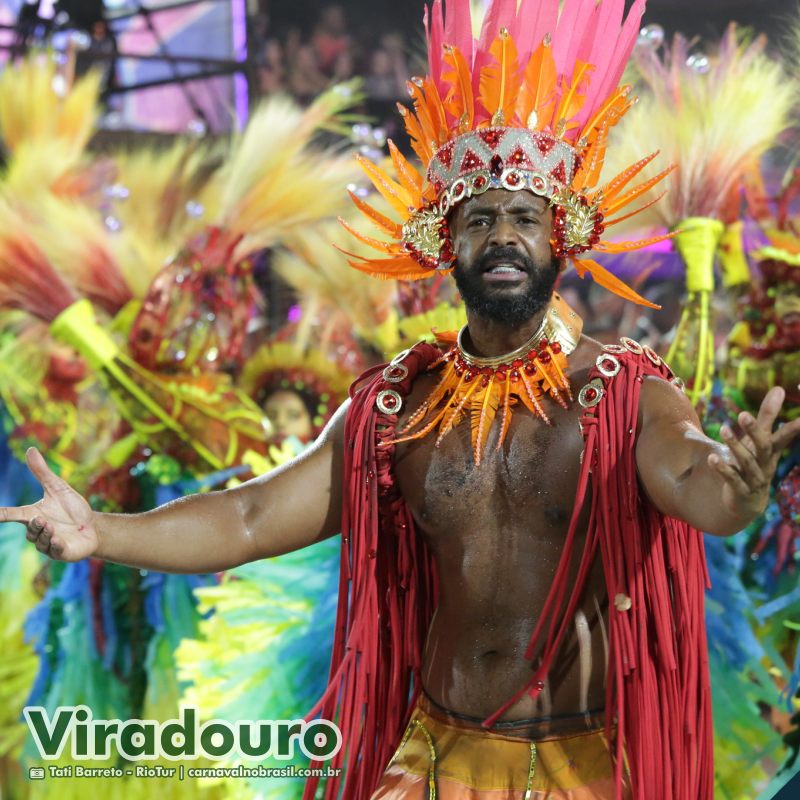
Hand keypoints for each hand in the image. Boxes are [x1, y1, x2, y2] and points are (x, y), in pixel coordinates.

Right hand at [0, 447, 97, 561]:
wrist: (93, 526)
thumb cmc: (72, 508)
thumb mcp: (58, 487)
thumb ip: (42, 472)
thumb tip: (30, 449)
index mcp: (34, 515)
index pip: (12, 514)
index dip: (1, 514)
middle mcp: (38, 531)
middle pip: (30, 530)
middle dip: (35, 526)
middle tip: (40, 519)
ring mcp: (49, 543)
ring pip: (41, 541)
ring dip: (45, 534)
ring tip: (51, 527)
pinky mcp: (62, 551)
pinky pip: (55, 551)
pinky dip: (55, 546)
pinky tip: (58, 540)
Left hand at [708, 386, 799, 520]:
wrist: (747, 502)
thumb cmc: (754, 463)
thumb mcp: (759, 440)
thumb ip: (767, 416)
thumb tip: (779, 389)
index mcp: (771, 451)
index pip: (784, 437)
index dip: (793, 428)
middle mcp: (765, 464)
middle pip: (763, 447)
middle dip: (754, 431)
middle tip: (743, 414)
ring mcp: (754, 479)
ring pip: (747, 462)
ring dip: (735, 446)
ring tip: (723, 429)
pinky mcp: (741, 491)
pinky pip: (733, 480)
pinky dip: (723, 469)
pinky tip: (713, 458)